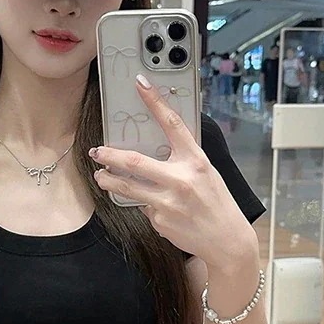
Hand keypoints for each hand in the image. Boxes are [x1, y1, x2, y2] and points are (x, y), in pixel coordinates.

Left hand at [91, 74, 255, 267]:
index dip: (155, 102)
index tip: (140, 84)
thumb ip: (182, 159)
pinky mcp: (160, 220)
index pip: (172, 124)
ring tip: (101, 177)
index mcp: (195, 161)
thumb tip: (155, 147)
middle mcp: (181, 179)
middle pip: (134, 161)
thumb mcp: (205, 172)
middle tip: (96, 151)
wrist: (226, 239)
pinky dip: (143, 204)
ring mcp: (168, 202)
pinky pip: (142, 207)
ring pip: (127, 187)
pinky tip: (155, 207)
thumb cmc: (216, 202)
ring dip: (108, 181)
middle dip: (109, 155)